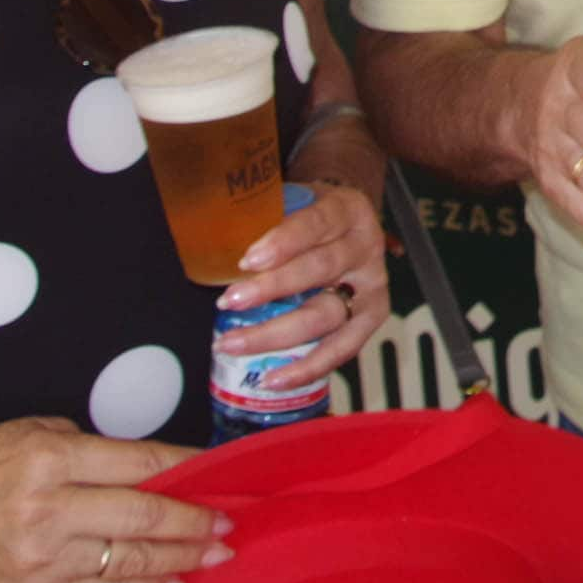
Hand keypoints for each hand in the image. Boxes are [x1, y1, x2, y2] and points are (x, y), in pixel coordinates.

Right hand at [0, 416, 229, 582]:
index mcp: (53, 458)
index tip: (220, 475)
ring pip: (129, 562)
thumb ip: (97, 451)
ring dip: (179, 561)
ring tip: (214, 557)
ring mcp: (43, 556)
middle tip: (228, 526)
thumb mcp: (39, 431)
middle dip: (194, 524)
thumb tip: (159, 470)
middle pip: (143, 518)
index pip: (140, 464)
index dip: (189, 470)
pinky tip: (171, 580)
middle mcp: (49, 509)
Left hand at [215, 181, 386, 388]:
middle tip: (229, 301)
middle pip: (321, 269)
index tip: (247, 260)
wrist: (350, 228)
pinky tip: (274, 379)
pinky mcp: (373, 318)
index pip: (316, 223)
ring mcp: (372, 286)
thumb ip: (264, 220)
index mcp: (347, 210)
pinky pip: (343, 349)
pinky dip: (308, 367)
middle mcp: (366, 247)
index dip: (283, 242)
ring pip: (328, 314)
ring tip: (234, 343)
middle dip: (272, 288)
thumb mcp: (294, 203)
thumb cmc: (311, 218)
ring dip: (277, 333)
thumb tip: (209, 250)